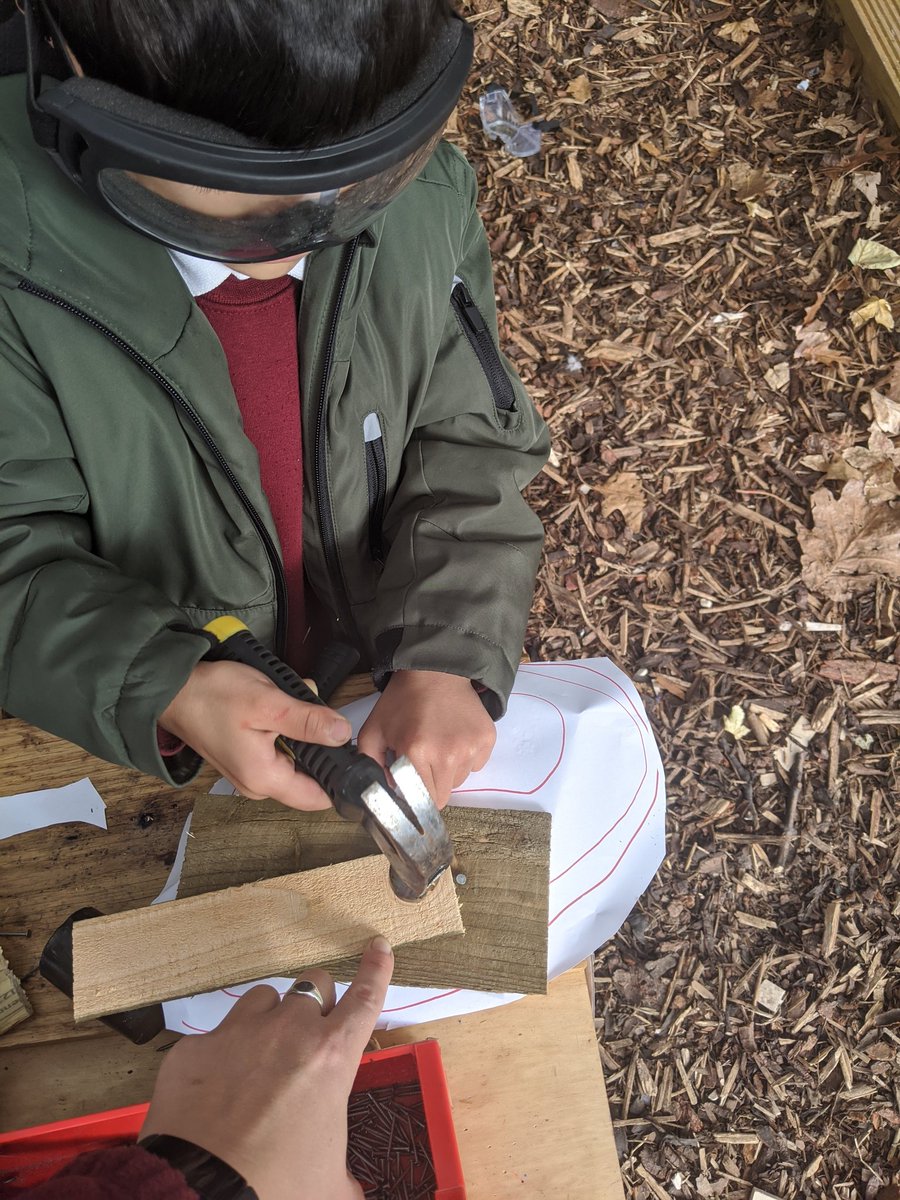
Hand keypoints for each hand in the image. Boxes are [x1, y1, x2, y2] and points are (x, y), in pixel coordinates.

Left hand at [140, 937, 394, 1199]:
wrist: (203, 1192)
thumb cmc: (276, 1187)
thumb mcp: (329, 1181)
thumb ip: (343, 1169)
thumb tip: (348, 1189)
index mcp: (331, 1057)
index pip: (364, 998)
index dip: (375, 969)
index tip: (377, 947)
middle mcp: (288, 1032)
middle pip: (313, 984)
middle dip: (318, 1000)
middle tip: (311, 1032)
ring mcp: (239, 1032)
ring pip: (264, 997)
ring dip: (270, 1018)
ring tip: (261, 1055)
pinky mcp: (195, 1047)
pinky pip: (215, 1035)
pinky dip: (221, 1055)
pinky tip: (215, 1090)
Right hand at [159, 660, 351, 809]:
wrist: (173, 689)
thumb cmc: (212, 696)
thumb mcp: (269, 704)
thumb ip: (308, 721)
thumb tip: (342, 733)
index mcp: (264, 780)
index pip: (319, 797)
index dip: (339, 776)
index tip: (348, 750)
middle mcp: (257, 786)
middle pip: (310, 775)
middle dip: (318, 743)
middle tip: (308, 710)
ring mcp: (250, 774)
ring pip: (296, 758)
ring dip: (301, 731)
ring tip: (286, 703)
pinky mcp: (245, 759)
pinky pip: (279, 750)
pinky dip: (284, 729)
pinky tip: (275, 707)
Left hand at [357, 670, 495, 808]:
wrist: (435, 671)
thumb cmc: (402, 701)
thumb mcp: (373, 730)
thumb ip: (371, 765)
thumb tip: (384, 791)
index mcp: (417, 753)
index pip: (424, 801)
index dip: (416, 798)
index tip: (411, 787)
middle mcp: (448, 754)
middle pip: (444, 795)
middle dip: (431, 786)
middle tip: (423, 764)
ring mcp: (471, 747)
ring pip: (460, 779)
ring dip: (448, 771)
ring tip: (438, 745)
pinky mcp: (487, 739)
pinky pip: (476, 764)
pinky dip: (465, 758)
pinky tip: (454, 738)